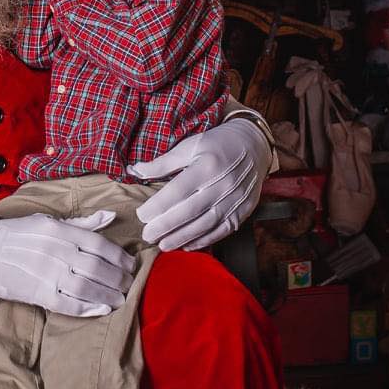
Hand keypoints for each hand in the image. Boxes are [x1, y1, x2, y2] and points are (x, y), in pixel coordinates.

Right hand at [0, 210, 135, 316]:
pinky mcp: (38, 293)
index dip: (120, 257)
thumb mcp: (51, 221)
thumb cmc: (21, 234)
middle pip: (98, 268)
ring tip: (119, 299)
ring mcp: (47, 274)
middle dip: (118, 279)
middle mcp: (57, 251)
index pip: (100, 245)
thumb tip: (110, 216)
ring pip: (87, 288)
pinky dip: (88, 308)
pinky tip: (101, 309)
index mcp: (61, 231)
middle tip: (128, 285)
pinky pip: (68, 304)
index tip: (130, 265)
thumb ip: (83, 223)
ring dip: (108, 295)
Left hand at [131, 119, 272, 251]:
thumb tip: (134, 170)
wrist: (255, 145)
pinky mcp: (243, 211)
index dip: (158, 206)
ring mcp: (235, 200)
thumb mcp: (190, 145)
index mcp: (207, 165)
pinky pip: (222, 230)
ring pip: (205, 224)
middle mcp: (222, 184)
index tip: (141, 215)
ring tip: (163, 245)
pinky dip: (203, 240)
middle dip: (166, 226)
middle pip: (190, 211)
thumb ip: (163, 163)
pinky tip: (187, 245)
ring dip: (182, 237)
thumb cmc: (218, 144)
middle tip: (147, 236)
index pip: (178, 190)